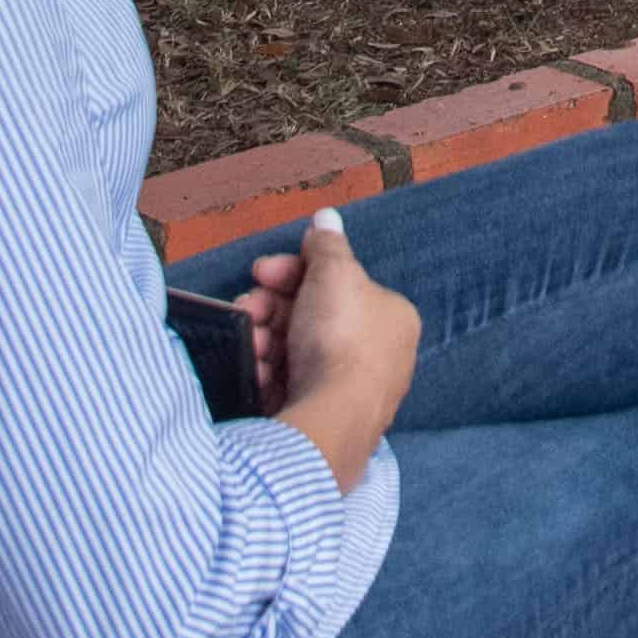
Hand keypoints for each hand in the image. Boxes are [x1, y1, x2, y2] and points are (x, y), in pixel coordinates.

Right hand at [270, 208, 417, 492]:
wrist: (332, 418)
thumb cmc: (342, 338)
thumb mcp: (334, 272)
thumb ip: (327, 244)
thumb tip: (326, 217)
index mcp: (391, 316)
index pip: (337, 283)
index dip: (294, 271)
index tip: (261, 270)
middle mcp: (379, 354)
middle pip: (311, 317)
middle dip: (270, 309)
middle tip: (247, 307)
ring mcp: (352, 391)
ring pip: (295, 352)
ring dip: (264, 341)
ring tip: (251, 344)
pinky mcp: (325, 420)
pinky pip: (290, 386)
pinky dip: (269, 375)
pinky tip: (256, 372)